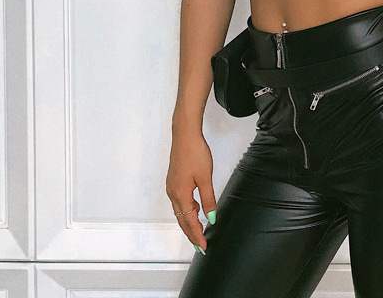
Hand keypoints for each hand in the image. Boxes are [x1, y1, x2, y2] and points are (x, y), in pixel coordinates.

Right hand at [165, 129, 217, 252]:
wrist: (185, 135)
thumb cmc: (195, 154)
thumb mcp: (205, 178)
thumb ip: (208, 199)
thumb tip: (211, 217)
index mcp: (180, 195)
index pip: (189, 221)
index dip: (197, 235)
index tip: (203, 247)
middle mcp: (173, 193)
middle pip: (181, 220)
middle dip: (191, 234)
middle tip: (200, 246)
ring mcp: (171, 187)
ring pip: (180, 211)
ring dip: (188, 223)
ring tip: (199, 231)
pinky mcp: (173, 181)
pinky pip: (179, 202)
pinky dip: (186, 211)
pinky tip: (195, 209)